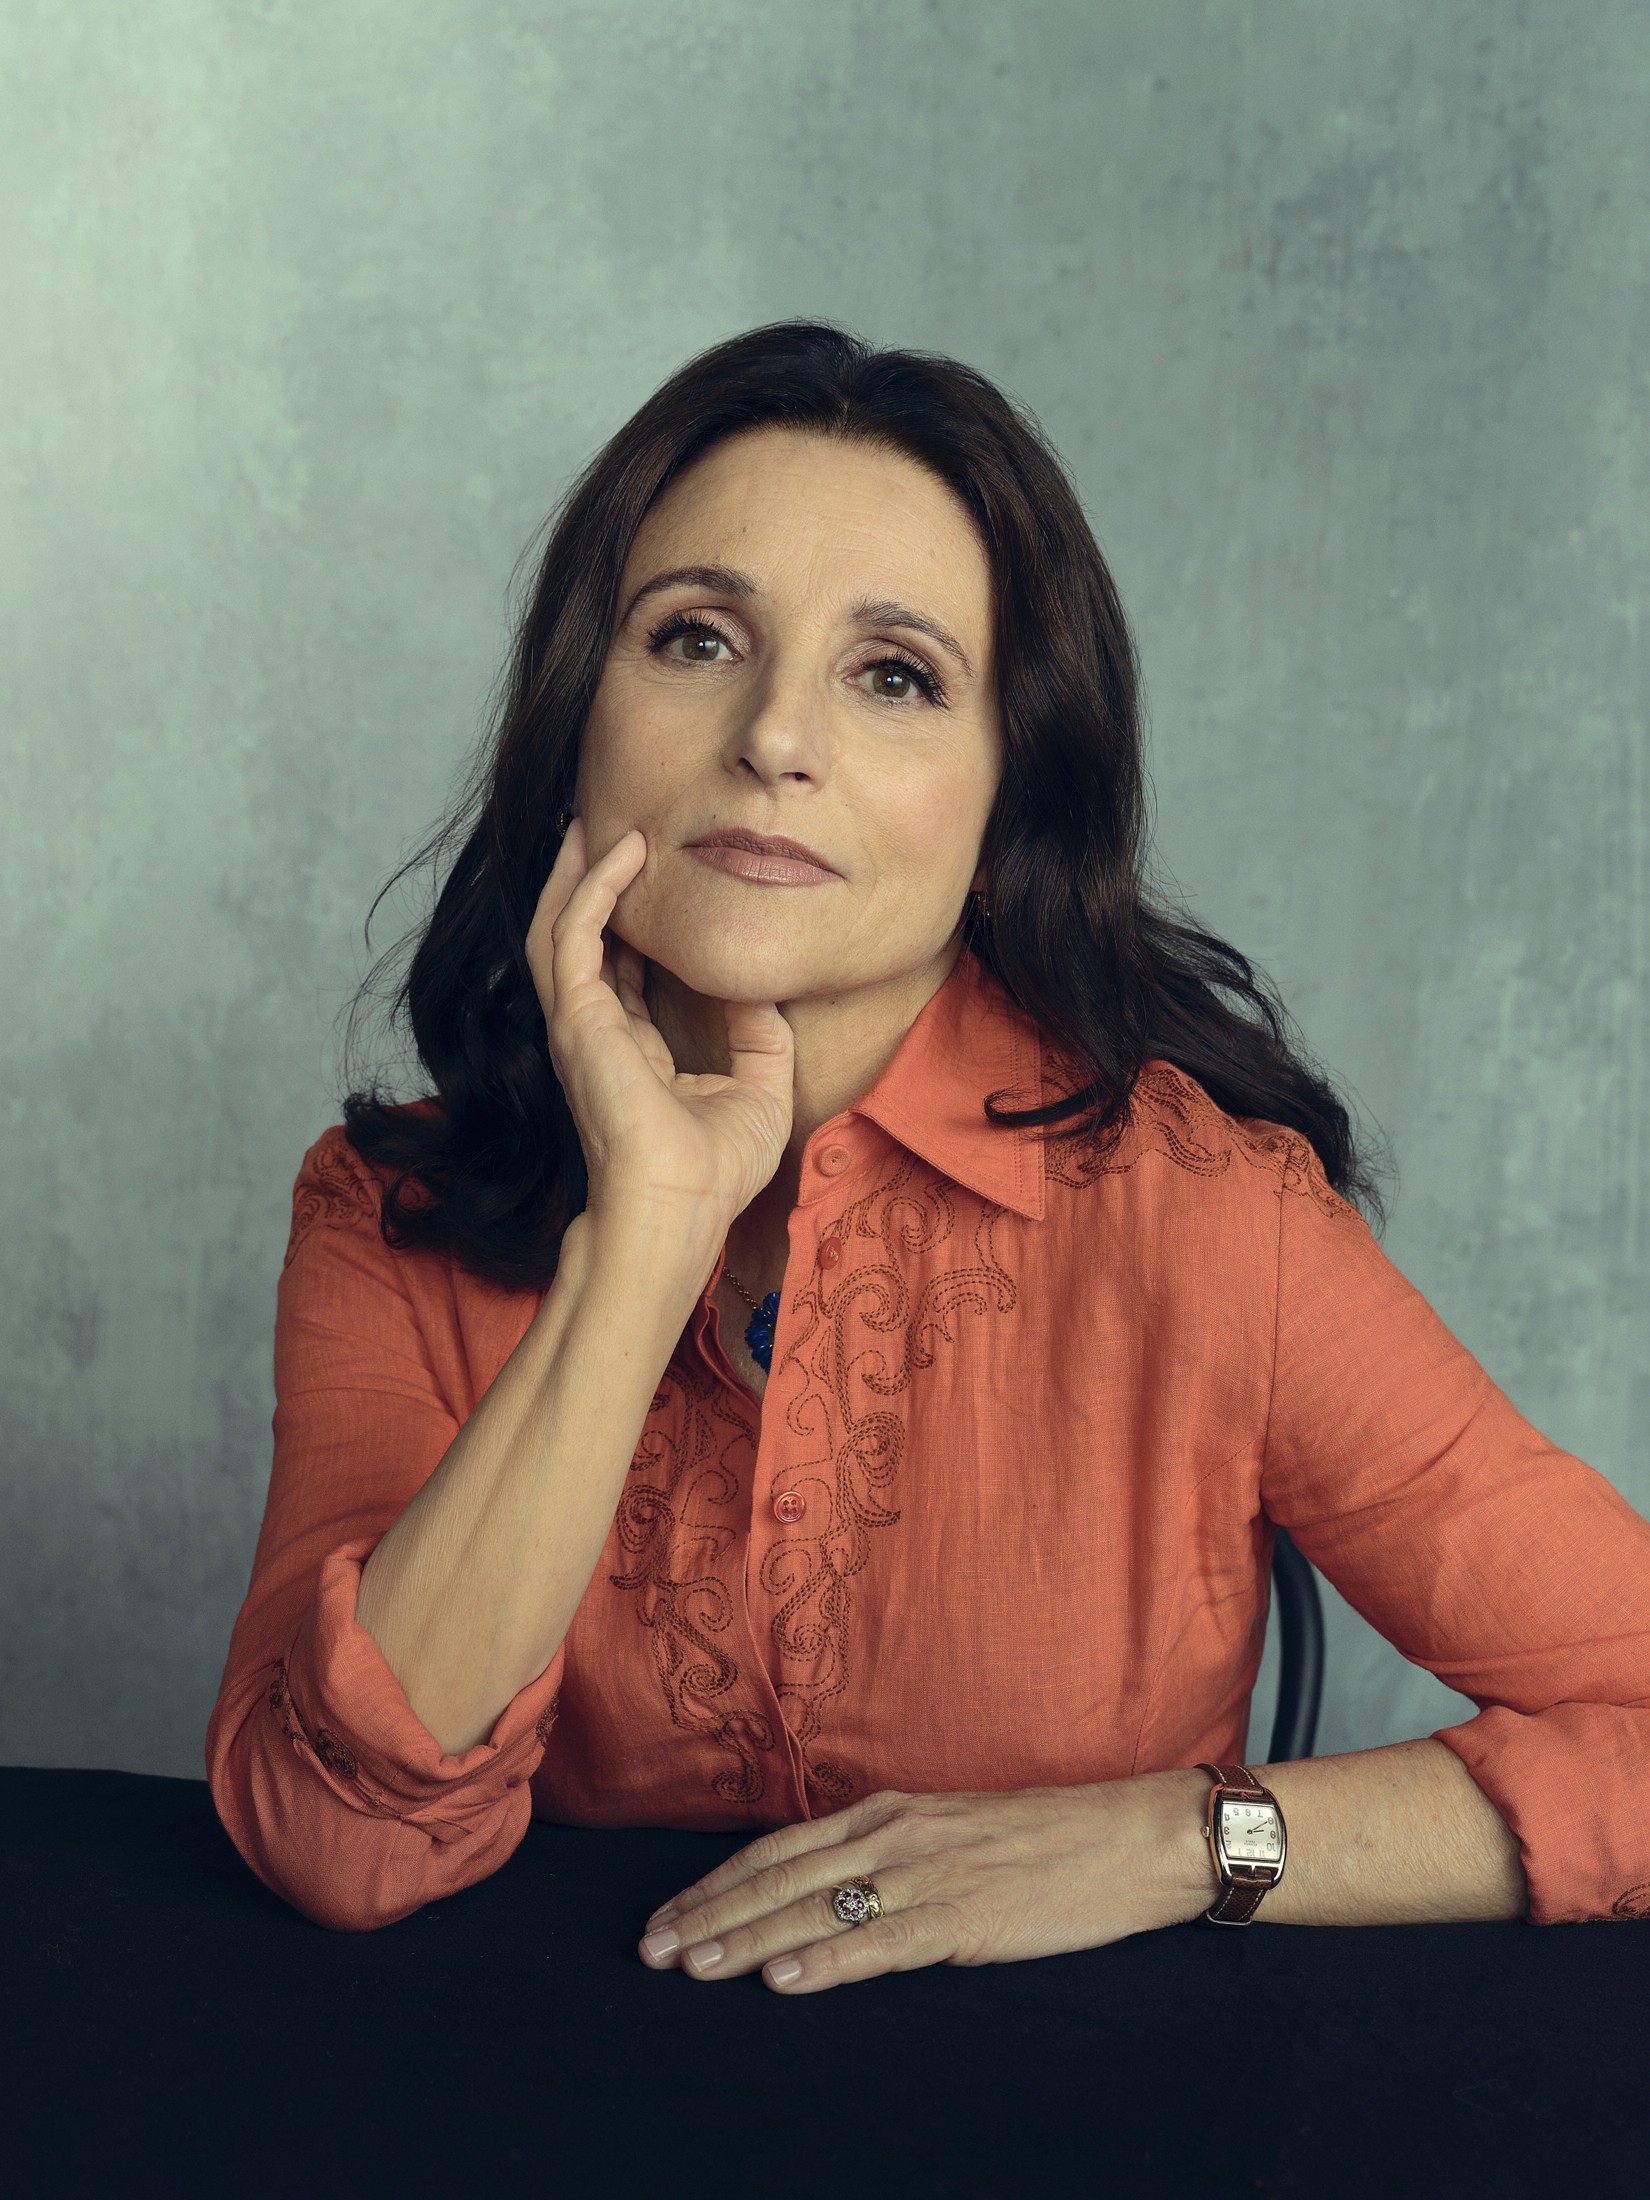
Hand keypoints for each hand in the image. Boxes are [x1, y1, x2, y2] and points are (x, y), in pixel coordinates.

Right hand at [526, 816, 794, 1229]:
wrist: (679, 1208)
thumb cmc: (714, 1171)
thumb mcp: (762, 1089)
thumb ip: (763, 1033)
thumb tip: (762, 982)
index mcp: (631, 1052)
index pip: (621, 974)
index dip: (632, 926)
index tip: (657, 882)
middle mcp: (597, 1033)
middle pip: (579, 941)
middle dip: (588, 885)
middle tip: (608, 829)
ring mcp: (579, 1025)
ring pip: (559, 926)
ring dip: (576, 871)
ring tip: (597, 821)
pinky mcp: (576, 1019)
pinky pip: (575, 931)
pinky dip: (595, 886)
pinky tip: (623, 851)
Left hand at [636, 1773, 1215, 1994]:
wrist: (1129, 1835)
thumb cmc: (1043, 1839)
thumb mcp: (948, 1830)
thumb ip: (888, 1854)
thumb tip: (828, 1893)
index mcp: (886, 1812)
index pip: (778, 1851)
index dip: (717, 1886)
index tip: (667, 1918)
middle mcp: (894, 1834)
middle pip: (780, 1879)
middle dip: (710, 1916)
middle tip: (651, 1952)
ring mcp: (927, 1873)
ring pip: (814, 1909)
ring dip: (745, 1941)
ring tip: (692, 1967)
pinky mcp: (963, 1916)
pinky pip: (880, 1943)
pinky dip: (824, 1961)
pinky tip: (782, 1980)